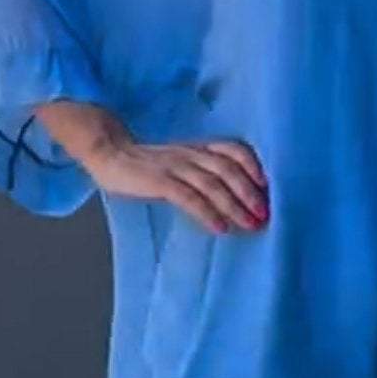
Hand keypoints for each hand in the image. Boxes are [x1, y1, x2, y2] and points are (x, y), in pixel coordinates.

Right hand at [88, 134, 269, 233]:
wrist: (108, 152)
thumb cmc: (146, 164)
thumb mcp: (180, 162)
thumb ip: (203, 173)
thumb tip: (232, 199)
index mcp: (197, 148)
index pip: (233, 150)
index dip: (253, 166)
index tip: (268, 187)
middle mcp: (190, 154)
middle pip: (228, 169)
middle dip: (249, 193)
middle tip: (265, 215)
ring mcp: (174, 166)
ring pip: (212, 183)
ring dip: (234, 205)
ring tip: (249, 224)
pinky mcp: (158, 181)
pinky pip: (188, 197)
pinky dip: (207, 213)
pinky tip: (219, 228)